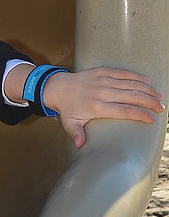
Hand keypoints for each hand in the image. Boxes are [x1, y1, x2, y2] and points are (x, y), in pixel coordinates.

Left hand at [42, 67, 163, 147]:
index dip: (140, 114)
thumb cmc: (67, 107)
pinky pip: (123, 73)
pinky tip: (147, 81)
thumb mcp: (69, 123)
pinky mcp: (102, 71)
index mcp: (96, 106)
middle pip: (132, 97)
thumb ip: (76, 133)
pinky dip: (136, 76)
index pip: (124, 111)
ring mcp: (102, 80)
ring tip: (159, 97)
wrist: (57, 87)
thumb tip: (80, 145)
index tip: (151, 119)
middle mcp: (101, 92)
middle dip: (149, 102)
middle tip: (161, 108)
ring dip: (147, 90)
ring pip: (130, 84)